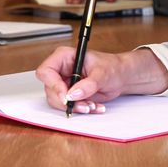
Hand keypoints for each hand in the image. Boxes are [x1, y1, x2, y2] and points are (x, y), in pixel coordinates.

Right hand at [35, 47, 167, 114]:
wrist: (121, 76)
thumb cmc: (112, 67)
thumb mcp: (102, 74)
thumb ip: (88, 84)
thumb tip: (73, 94)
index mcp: (64, 57)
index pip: (46, 71)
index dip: (53, 85)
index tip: (66, 97)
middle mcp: (61, 70)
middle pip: (50, 89)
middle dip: (67, 101)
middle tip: (84, 105)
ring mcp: (64, 83)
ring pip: (58, 101)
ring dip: (76, 107)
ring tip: (93, 105)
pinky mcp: (70, 94)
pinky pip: (68, 106)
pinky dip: (81, 109)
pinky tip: (94, 106)